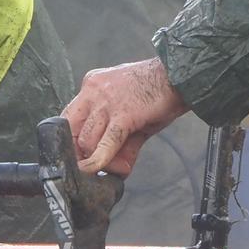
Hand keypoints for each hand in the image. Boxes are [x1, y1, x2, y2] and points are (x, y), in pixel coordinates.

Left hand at [63, 57, 190, 174]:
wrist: (180, 77)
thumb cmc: (158, 93)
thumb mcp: (132, 116)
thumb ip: (120, 142)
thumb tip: (116, 168)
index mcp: (92, 86)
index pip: (68, 119)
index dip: (71, 142)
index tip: (79, 157)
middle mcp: (93, 91)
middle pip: (72, 131)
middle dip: (81, 154)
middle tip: (95, 167)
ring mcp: (106, 101)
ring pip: (86, 141)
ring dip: (96, 160)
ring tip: (115, 165)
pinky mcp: (122, 114)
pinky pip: (106, 144)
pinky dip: (100, 161)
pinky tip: (102, 171)